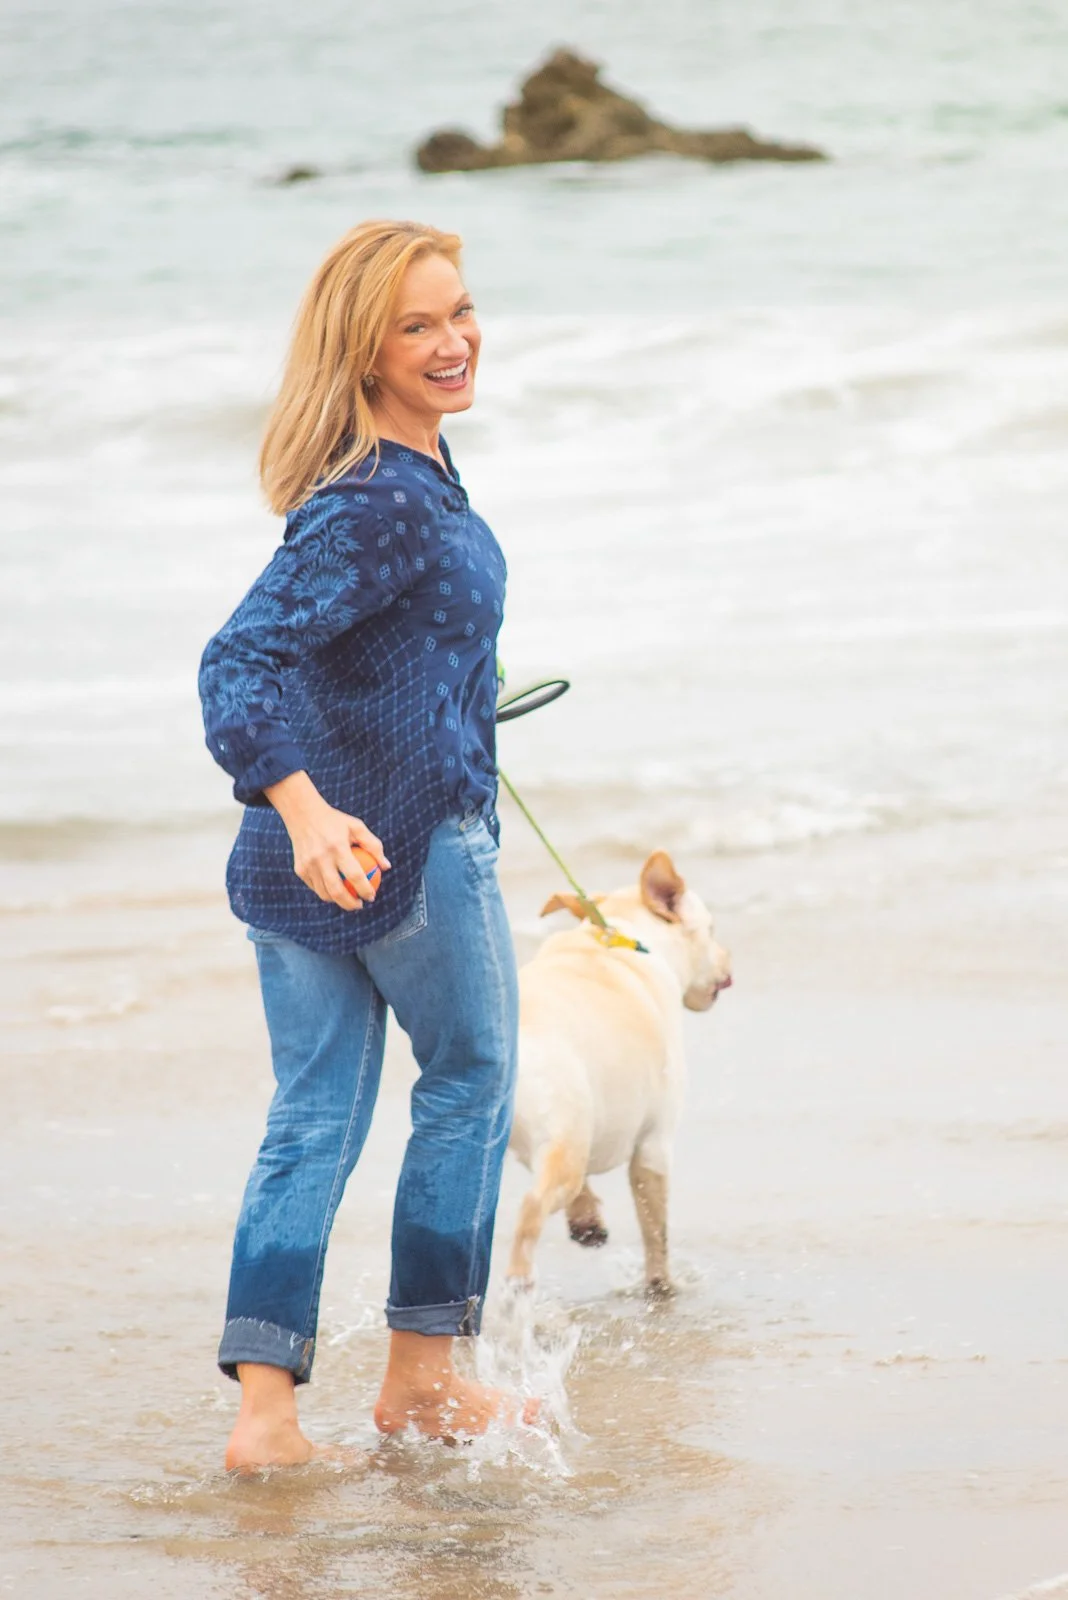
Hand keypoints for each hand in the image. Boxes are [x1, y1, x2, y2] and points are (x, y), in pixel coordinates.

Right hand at [264, 771, 390, 910]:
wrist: (302, 814)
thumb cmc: (335, 821)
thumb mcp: (357, 827)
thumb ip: (374, 846)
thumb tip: (386, 867)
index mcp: (337, 847)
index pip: (355, 875)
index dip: (365, 889)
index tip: (371, 897)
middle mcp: (321, 858)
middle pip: (337, 891)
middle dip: (350, 904)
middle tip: (360, 905)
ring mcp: (308, 865)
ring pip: (324, 893)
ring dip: (338, 901)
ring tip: (349, 900)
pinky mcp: (299, 869)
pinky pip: (315, 887)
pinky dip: (326, 892)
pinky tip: (335, 892)